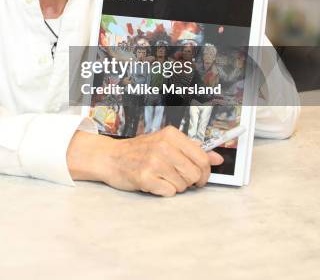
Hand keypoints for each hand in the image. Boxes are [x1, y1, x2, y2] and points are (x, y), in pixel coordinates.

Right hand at [67, 126, 223, 195]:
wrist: (111, 157)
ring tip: (161, 177)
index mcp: (171, 135)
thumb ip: (192, 150)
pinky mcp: (145, 177)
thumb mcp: (166, 143)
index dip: (205, 171)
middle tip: (177, 177)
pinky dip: (163, 191)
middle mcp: (164, 146)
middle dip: (189, 181)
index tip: (200, 176)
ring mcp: (154, 161)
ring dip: (174, 186)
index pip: (202, 158)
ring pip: (183, 185)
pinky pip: (169, 192)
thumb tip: (217, 159)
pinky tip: (153, 182)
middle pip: (195, 174)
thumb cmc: (140, 151)